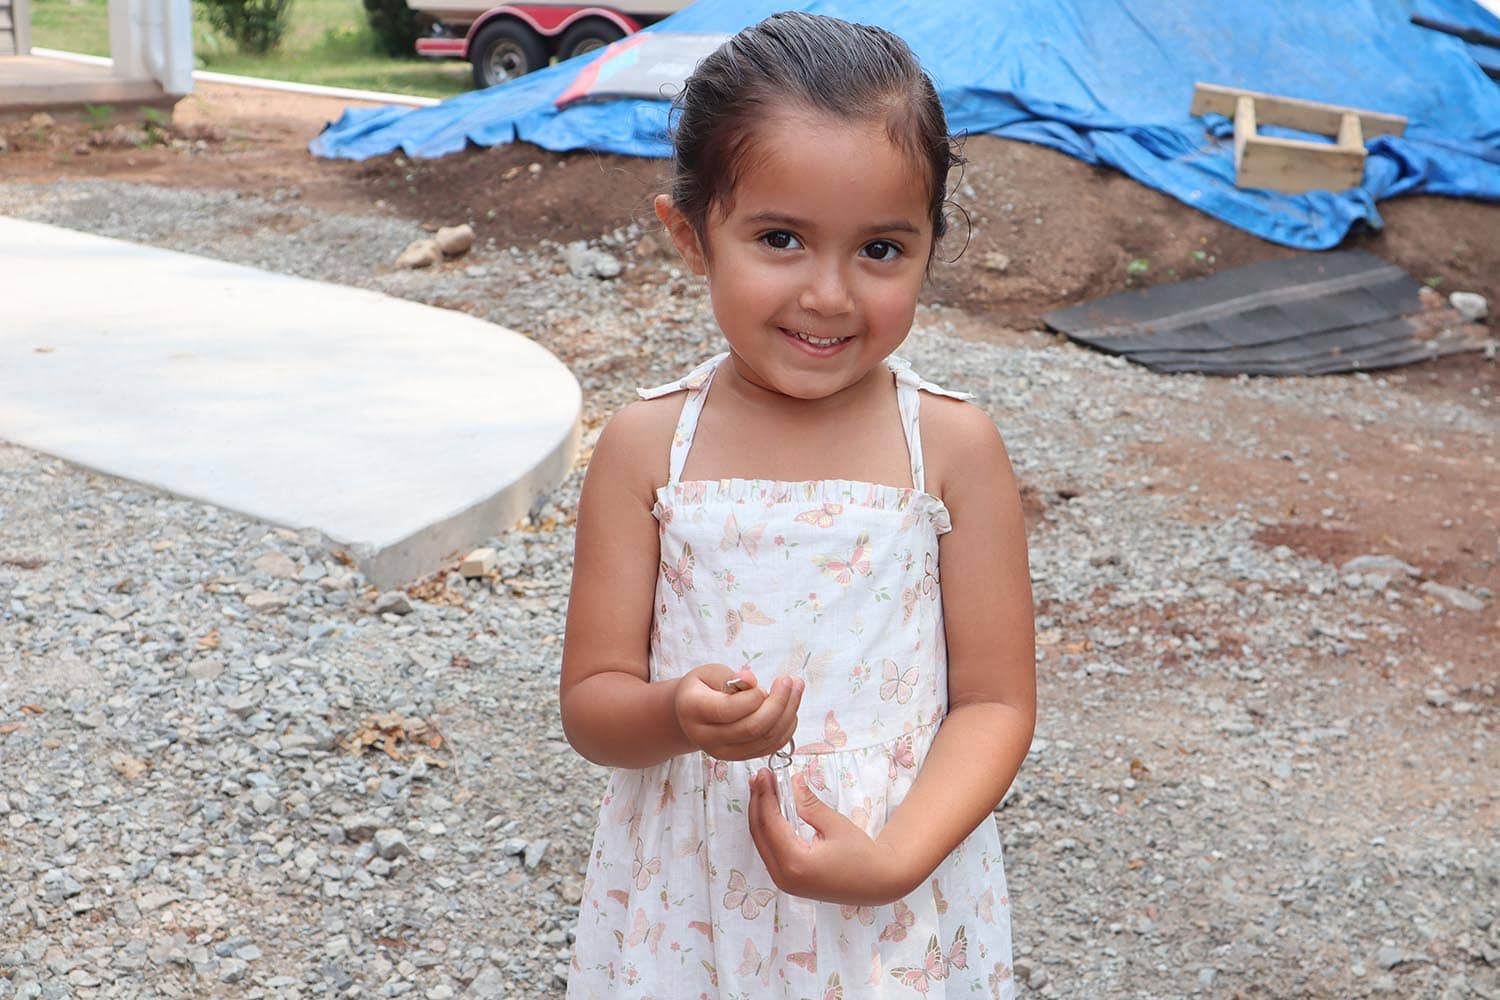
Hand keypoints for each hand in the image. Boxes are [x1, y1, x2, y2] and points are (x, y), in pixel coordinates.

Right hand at [673, 665, 801, 761]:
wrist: (690, 715)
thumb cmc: (702, 688)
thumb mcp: (709, 673)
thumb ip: (730, 677)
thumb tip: (751, 681)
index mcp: (693, 710)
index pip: (729, 710)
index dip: (753, 697)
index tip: (763, 684)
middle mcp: (706, 737)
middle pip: (752, 728)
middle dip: (779, 703)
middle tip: (791, 681)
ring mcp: (723, 752)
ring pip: (765, 739)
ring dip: (788, 714)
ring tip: (796, 689)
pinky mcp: (739, 757)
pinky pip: (770, 747)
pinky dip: (786, 728)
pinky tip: (790, 709)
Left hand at [748, 771, 914, 906]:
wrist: (877, 884)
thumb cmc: (862, 856)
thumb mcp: (835, 824)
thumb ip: (809, 804)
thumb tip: (793, 781)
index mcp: (795, 863)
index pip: (770, 823)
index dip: (765, 795)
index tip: (764, 774)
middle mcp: (783, 877)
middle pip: (759, 833)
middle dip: (757, 803)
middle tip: (759, 777)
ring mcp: (784, 882)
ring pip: (761, 843)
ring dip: (760, 815)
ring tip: (760, 789)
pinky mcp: (788, 881)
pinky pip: (769, 851)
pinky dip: (768, 829)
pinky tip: (769, 811)